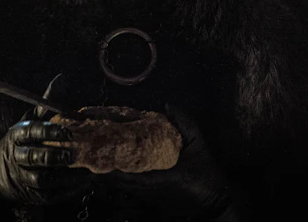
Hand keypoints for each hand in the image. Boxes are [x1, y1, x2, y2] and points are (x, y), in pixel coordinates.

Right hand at [0, 74, 92, 207]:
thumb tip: (62, 79)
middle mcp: (17, 156)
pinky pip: (48, 196)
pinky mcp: (30, 195)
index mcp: (17, 134)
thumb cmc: (23, 140)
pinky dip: (66, 191)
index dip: (48, 131)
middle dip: (55, 156)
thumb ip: (47, 103)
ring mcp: (22, 177)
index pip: (31, 131)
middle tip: (76, 153)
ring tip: (85, 171)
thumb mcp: (31, 118)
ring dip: (65, 177)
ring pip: (42, 179)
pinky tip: (82, 184)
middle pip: (34, 158)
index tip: (67, 130)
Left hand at [100, 105, 228, 217]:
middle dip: (105, 169)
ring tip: (97, 159)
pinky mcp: (152, 201)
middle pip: (120, 183)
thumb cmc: (206, 174)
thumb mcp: (199, 145)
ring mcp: (150, 198)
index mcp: (162, 178)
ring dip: (111, 175)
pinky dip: (121, 179)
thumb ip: (185, 124)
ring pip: (123, 187)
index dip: (112, 167)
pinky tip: (114, 169)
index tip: (99, 154)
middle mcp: (151, 191)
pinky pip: (131, 189)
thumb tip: (168, 106)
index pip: (130, 175)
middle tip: (92, 154)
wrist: (215, 201)